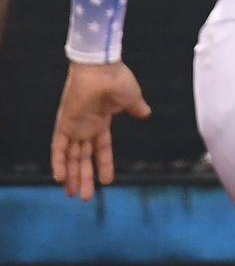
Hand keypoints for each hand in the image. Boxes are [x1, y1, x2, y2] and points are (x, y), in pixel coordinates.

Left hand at [51, 62, 151, 200]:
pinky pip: (58, 147)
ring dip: (72, 176)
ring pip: (70, 157)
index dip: (105, 164)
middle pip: (83, 158)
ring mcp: (75, 126)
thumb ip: (136, 107)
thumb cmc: (118, 79)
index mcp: (102, 120)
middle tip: (84, 197)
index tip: (108, 181)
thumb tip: (146, 113)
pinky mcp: (65, 123)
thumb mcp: (132, 97)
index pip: (102, 148)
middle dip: (84, 177)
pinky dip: (58, 162)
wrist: (102, 68)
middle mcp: (86, 126)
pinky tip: (60, 178)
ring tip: (73, 195)